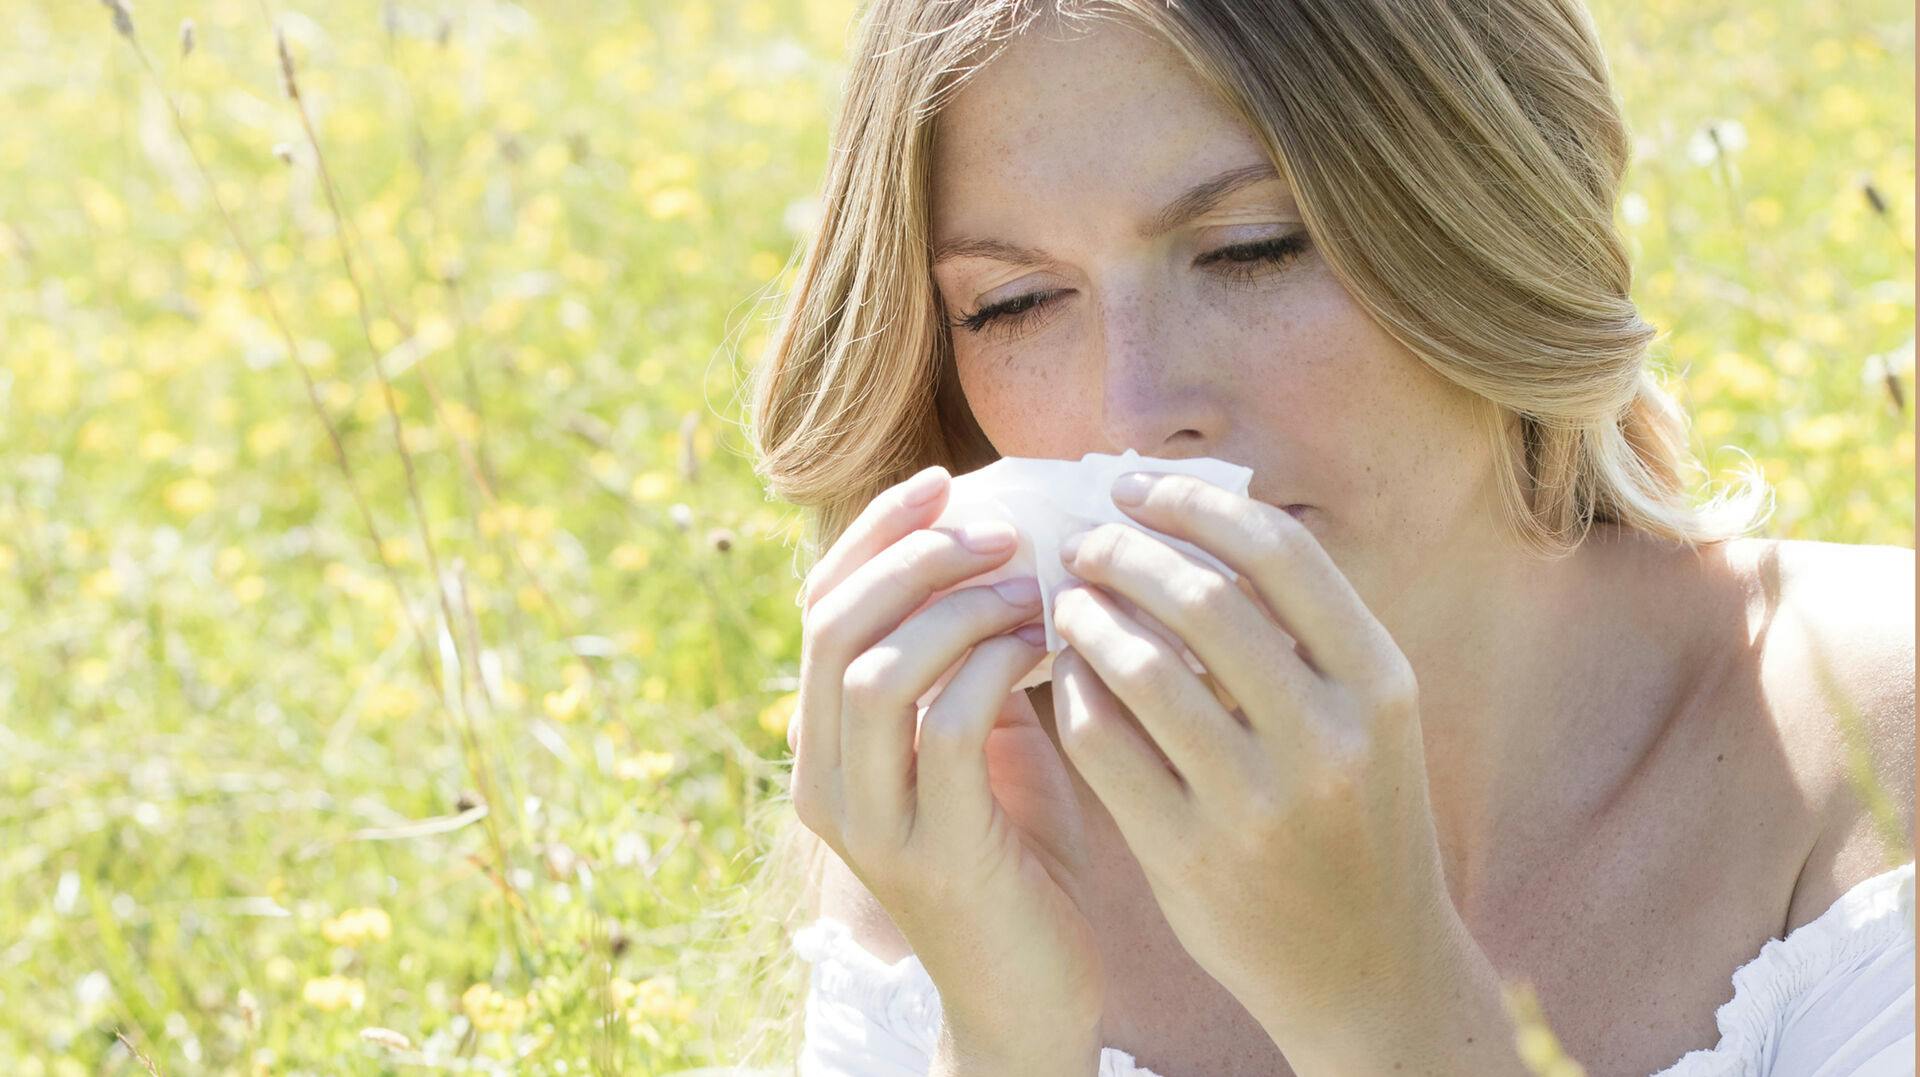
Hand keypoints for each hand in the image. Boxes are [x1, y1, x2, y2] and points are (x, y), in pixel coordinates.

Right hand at [790, 465, 1105, 1055]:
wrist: (1028, 997)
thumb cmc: (1018, 857)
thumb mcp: (982, 742)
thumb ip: (970, 660)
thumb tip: (1007, 542)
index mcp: (825, 741)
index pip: (821, 604)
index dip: (876, 531)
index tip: (944, 479)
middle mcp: (824, 779)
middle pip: (834, 623)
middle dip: (916, 554)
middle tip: (998, 524)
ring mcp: (870, 822)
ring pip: (877, 669)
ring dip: (959, 607)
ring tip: (1030, 582)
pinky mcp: (932, 853)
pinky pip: (946, 729)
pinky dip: (994, 668)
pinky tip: (1046, 646)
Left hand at [1048, 471, 1457, 1045]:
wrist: (1369, 969)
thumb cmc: (1355, 817)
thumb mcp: (1365, 716)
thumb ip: (1300, 629)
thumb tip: (1188, 517)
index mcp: (1379, 682)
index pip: (1278, 549)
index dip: (1192, 502)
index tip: (1132, 486)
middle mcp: (1327, 736)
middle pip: (1200, 598)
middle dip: (1124, 553)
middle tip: (1083, 543)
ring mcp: (1257, 801)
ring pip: (1140, 668)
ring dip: (1085, 617)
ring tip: (1065, 602)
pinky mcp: (1192, 855)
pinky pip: (1105, 744)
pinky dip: (1074, 692)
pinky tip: (1067, 676)